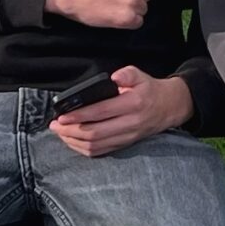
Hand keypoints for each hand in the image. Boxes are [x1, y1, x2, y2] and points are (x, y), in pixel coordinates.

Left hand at [50, 66, 194, 157]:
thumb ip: (127, 73)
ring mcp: (128, 137)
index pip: (101, 112)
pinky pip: (102, 151)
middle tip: (55, 126)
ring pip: (97, 145)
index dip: (79, 116)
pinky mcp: (126, 144)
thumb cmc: (149, 89)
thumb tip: (113, 78)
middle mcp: (131, 123)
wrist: (169, 107)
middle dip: (71, 131)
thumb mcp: (140, 75)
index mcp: (133, 104)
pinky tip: (73, 141)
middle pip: (95, 133)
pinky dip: (84, 149)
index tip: (62, 116)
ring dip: (74, 142)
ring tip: (60, 133)